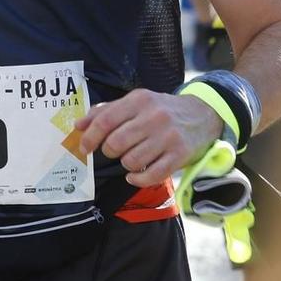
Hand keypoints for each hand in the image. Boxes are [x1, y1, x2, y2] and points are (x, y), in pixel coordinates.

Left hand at [76, 89, 223, 186]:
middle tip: (114, 151)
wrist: (202, 114)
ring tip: (132, 158)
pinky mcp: (180, 155)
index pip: (105, 121)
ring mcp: (168, 137)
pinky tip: (135, 175)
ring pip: (132, 161)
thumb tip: (78, 126)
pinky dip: (138, 179)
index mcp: (139, 100)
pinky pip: (152, 175)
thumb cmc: (160, 110)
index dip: (90, 137)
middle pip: (116, 143)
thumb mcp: (135, 102)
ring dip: (126, 164)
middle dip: (109, 151)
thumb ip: (105, 112)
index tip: (84, 148)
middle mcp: (154, 117)